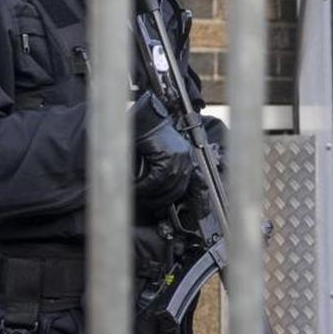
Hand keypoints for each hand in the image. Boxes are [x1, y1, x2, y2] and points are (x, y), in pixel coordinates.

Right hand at [132, 91, 193, 209]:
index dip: (195, 201)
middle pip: (178, 190)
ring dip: (151, 195)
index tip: (191, 214)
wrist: (145, 119)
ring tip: (139, 195)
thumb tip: (160, 195)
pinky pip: (157, 179)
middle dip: (163, 201)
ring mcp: (179, 157)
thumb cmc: (150, 138)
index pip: (196, 186)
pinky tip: (137, 186)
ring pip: (167, 186)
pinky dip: (145, 186)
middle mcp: (187, 159)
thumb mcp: (161, 158)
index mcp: (187, 160)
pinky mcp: (168, 155)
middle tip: (150, 206)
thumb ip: (164, 174)